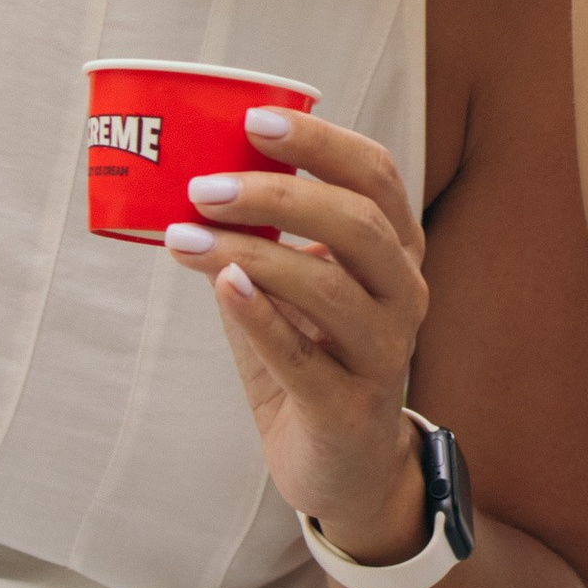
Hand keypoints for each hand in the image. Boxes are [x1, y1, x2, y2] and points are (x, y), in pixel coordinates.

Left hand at [163, 113, 433, 562]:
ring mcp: (384, 354)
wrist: (342, 467)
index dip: (321, 143)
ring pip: (326, 288)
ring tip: (184, 237)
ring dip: (249, 252)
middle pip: (357, 224)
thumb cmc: (313, 359)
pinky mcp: (348, 409)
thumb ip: (262, 238)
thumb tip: (190, 180)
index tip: (254, 120)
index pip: (376, 177)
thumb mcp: (294, 287)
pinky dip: (259, 316)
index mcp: (395, 252)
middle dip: (276, 194)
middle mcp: (404, 295)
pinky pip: (303, 356)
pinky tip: (222, 284)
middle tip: (203, 186)